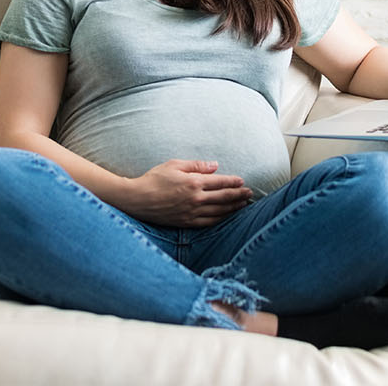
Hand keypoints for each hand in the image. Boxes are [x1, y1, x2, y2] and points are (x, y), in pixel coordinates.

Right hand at [111, 159, 252, 227]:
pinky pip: (208, 222)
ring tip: (243, 205)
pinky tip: (226, 217)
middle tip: (250, 194)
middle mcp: (195, 199)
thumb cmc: (154, 179)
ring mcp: (192, 212)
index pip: (220, 182)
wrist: (137, 199)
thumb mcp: (174, 165)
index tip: (242, 181)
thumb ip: (196, 165)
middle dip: (239, 195)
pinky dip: (220, 219)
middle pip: (224, 198)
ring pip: (219, 212)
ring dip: (233, 208)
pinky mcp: (186, 222)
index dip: (233, 182)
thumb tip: (215, 166)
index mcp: (193, 182)